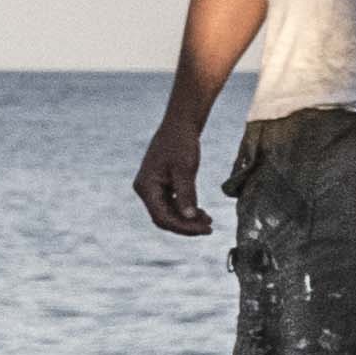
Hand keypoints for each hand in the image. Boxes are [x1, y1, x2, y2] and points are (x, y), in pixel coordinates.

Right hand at [135, 113, 214, 238]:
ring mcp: (152, 189)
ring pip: (169, 213)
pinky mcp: (161, 186)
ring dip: (187, 220)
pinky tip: (202, 213)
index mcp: (146, 187)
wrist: (179, 125)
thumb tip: (189, 217)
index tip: (205, 229)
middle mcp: (146, 190)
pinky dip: (186, 210)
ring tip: (209, 221)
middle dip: (186, 225)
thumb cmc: (181, 143)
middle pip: (164, 218)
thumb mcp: (185, 169)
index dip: (184, 227)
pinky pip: (172, 205)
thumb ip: (186, 194)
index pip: (162, 217)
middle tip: (210, 228)